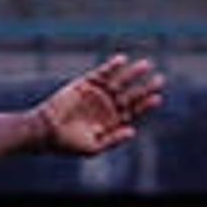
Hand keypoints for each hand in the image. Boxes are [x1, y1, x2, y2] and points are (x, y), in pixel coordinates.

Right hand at [34, 55, 164, 156]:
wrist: (46, 131)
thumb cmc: (69, 144)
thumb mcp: (94, 147)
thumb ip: (113, 139)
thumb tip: (133, 131)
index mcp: (112, 122)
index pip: (133, 111)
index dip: (146, 105)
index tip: (158, 98)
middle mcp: (107, 107)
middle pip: (130, 95)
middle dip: (145, 88)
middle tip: (160, 79)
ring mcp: (96, 95)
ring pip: (119, 82)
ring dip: (132, 74)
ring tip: (146, 65)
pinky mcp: (85, 84)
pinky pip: (101, 73)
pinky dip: (111, 67)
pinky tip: (122, 60)